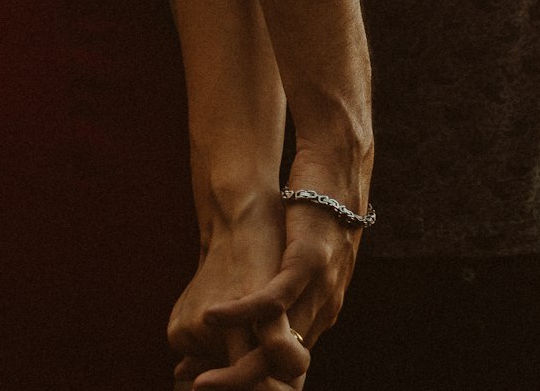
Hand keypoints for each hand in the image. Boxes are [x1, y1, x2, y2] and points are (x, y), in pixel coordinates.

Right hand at [192, 151, 369, 389]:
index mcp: (321, 312)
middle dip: (240, 385)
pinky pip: (272, 300)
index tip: (212, 381)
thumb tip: (252, 315)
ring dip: (236, 367)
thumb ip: (287, 294)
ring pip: (275, 346)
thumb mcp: (303, 264)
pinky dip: (240, 313)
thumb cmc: (316, 213)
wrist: (339, 170)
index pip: (288, 369)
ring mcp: (318, 286)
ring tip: (201, 376)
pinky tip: (211, 316)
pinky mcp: (308, 259)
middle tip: (200, 389)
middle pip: (280, 367)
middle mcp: (324, 308)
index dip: (253, 382)